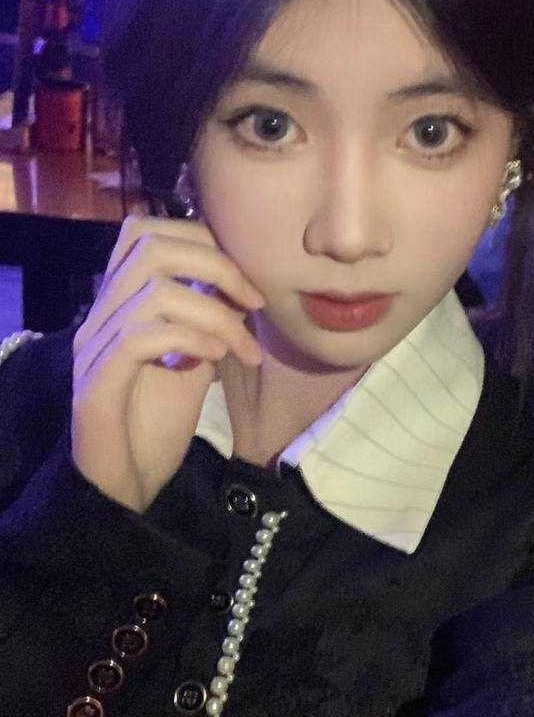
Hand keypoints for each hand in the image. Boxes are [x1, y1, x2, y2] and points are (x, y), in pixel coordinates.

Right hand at [71, 216, 264, 513]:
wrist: (123, 486)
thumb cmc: (155, 425)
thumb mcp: (194, 362)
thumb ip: (208, 321)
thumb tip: (240, 289)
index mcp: (120, 302)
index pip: (147, 231)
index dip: (203, 239)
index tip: (248, 280)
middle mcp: (100, 314)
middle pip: (149, 244)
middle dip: (215, 262)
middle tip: (256, 301)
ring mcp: (94, 345)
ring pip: (152, 288)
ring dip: (215, 311)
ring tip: (244, 345)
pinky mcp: (97, 382)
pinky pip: (142, 335)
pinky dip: (190, 338)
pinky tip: (218, 360)